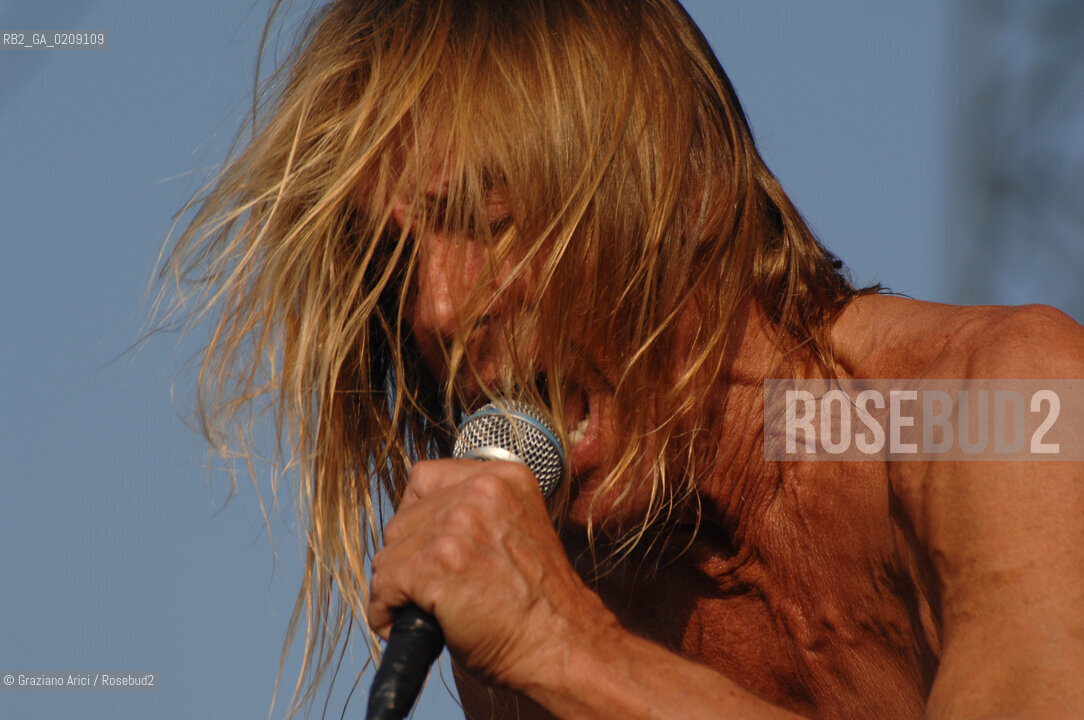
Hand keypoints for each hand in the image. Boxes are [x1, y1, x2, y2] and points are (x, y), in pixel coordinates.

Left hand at [367, 458, 607, 687]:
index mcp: (504, 477)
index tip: (426, 548)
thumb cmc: (538, 603)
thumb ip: (474, 514)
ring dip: (395, 589)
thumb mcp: (513, 532)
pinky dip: (383, 613)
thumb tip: (416, 525)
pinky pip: (383, 586)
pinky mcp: (440, 564)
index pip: (425, 478)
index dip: (417, 518)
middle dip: (406, 559)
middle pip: (402, 519)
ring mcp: (460, 525)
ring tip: (420, 612)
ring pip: (388, 554)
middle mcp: (482, 491)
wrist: (562, 644)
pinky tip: (403, 627)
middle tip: (427, 591)